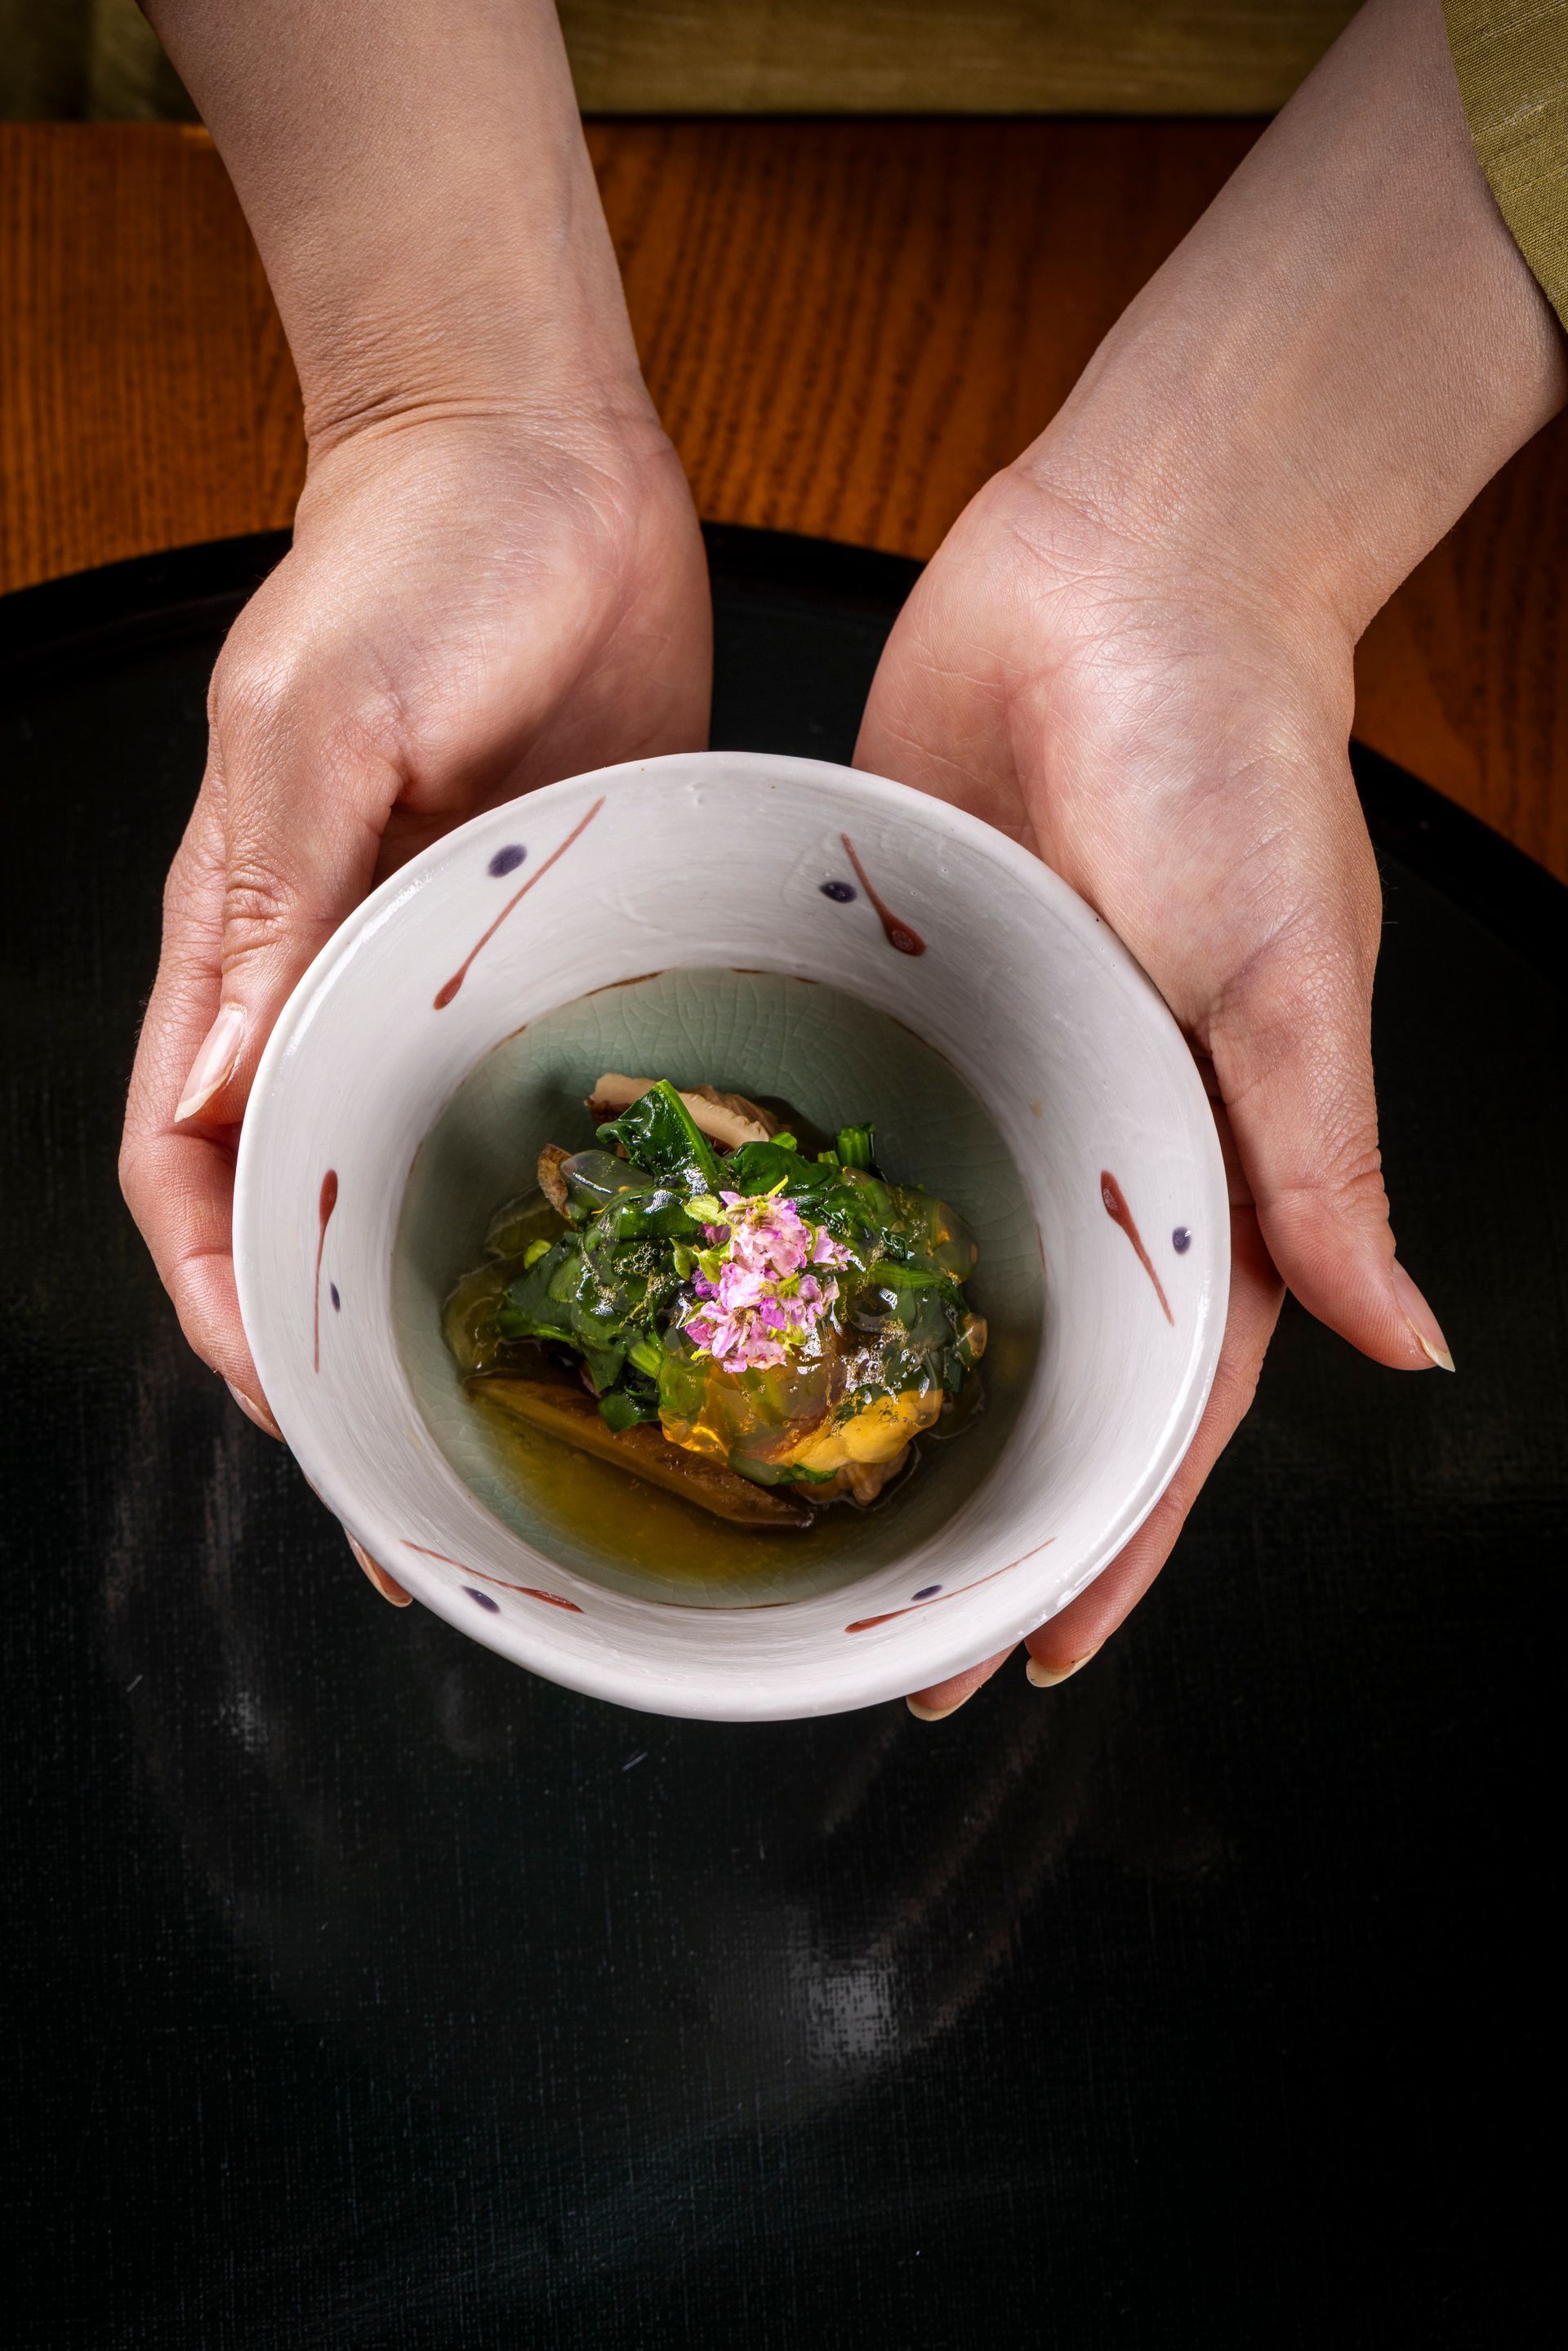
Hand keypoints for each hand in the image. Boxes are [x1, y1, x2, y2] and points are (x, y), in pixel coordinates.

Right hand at [120, 395, 708, 1431]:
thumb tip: (215, 1086)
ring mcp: (456, 976)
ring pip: (430, 1173)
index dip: (223, 1300)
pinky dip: (566, 1195)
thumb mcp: (318, 724)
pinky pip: (551, 1097)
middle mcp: (341, 985)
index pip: (193, 1170)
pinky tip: (628, 1271)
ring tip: (526, 1424)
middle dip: (343, 1348)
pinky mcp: (564, 946)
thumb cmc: (408, 563)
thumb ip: (273, 905)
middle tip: (420, 1486)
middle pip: (314, 1204)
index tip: (290, 1406)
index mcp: (247, 947)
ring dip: (456, 1295)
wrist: (541, 454)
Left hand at [861, 465, 1384, 1712]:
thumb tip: (1406, 1339)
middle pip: (1037, 1366)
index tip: (1031, 1645)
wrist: (1122, 564)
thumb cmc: (1233, 751)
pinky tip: (731, 1301)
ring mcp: (993, 1073)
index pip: (1164, 1400)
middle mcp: (1096, 1136)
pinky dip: (810, 1229)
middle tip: (882, 1627)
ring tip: (789, 1508)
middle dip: (973, 1502)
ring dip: (880, 1392)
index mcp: (1207, 1158)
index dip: (1106, 1535)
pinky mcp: (903, 993)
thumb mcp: (1285, 974)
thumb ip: (1319, 1164)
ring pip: (937, 1273)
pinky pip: (853, 1136)